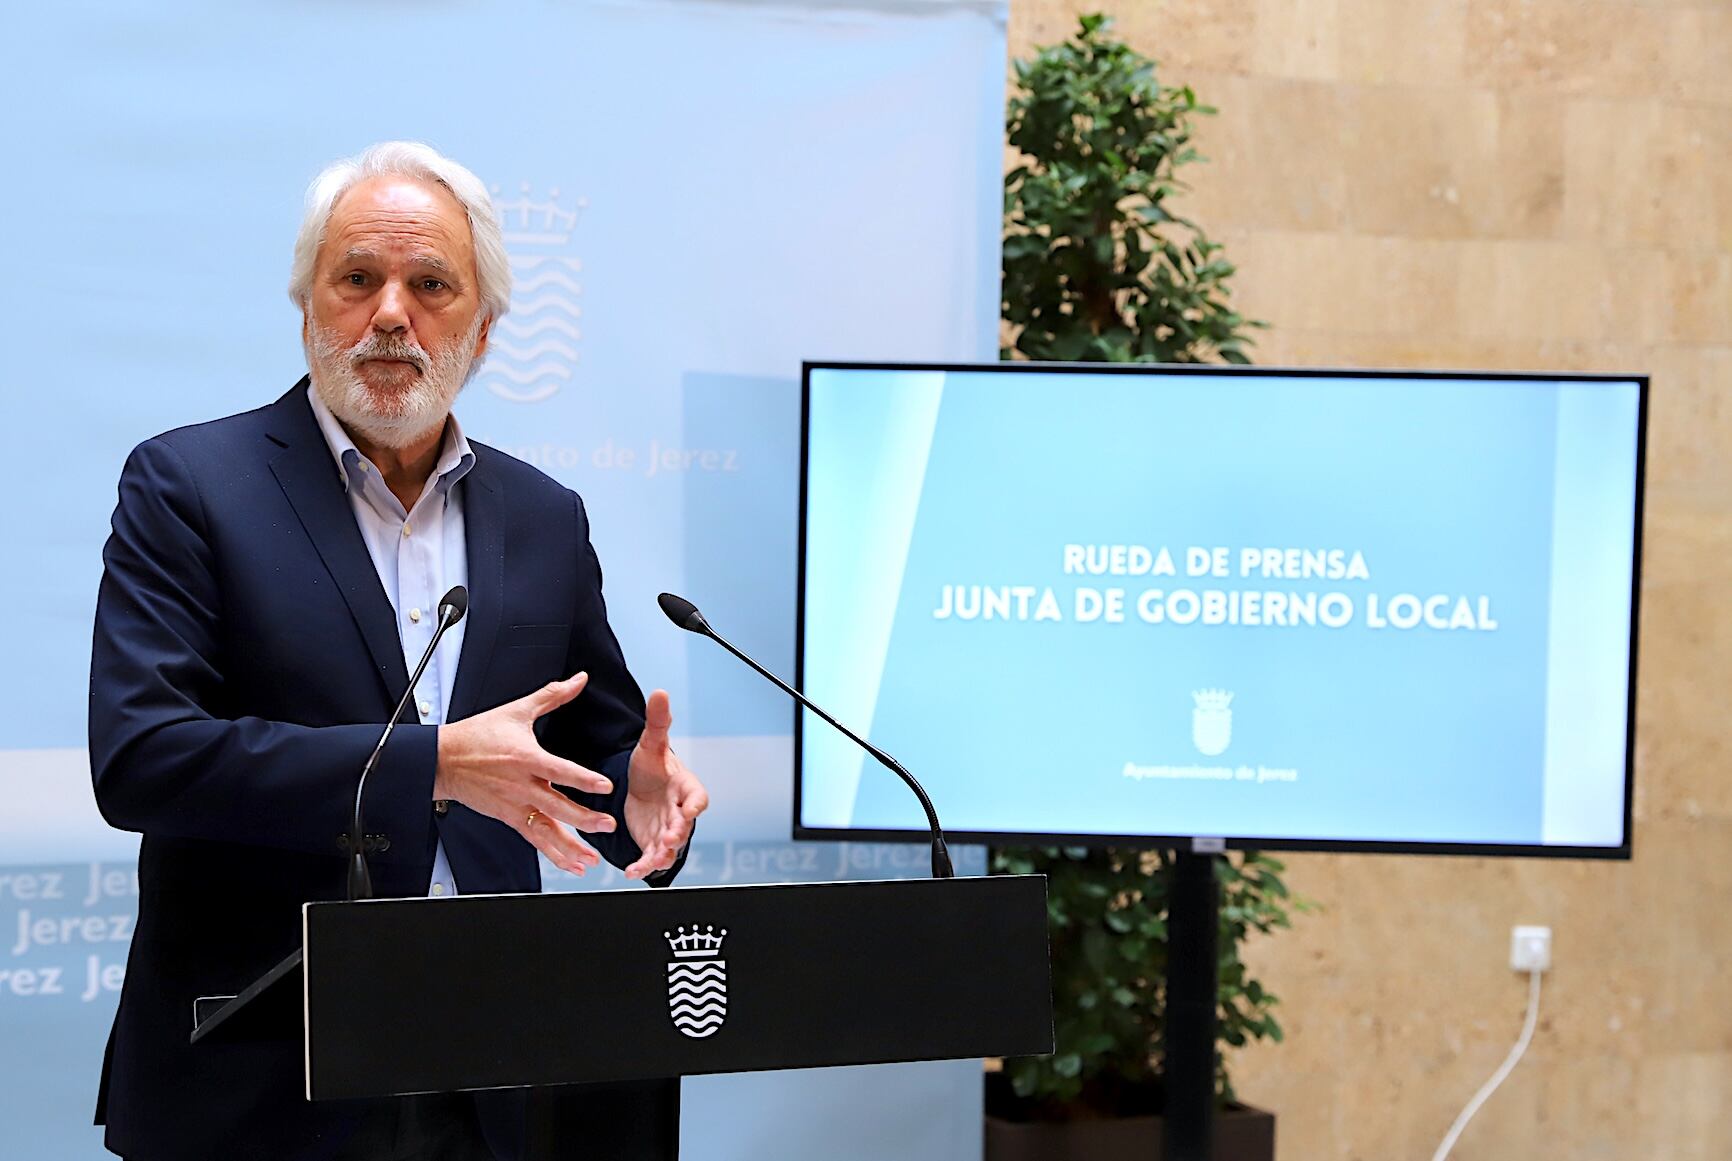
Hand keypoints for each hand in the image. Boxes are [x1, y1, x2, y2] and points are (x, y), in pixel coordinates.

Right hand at [433, 672, 616, 874]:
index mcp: (525, 757)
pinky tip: (572, 863)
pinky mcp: (507, 817)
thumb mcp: (517, 710)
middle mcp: (521, 785)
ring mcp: (514, 804)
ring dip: (570, 846)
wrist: (442, 759)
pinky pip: (533, 838)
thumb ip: (552, 696)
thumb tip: (579, 679)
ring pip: (546, 830)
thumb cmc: (477, 735)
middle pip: (556, 806)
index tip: (605, 787)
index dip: (583, 779)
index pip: (559, 770)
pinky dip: (553, 853)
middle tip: (608, 825)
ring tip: (591, 858)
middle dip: (584, 819)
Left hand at [622, 689, 709, 880]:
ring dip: (662, 855)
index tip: (690, 809)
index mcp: (685, 787)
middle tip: (670, 839)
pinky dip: (644, 865)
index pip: (697, 797)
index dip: (694, 804)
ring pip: (670, 847)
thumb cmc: (651, 766)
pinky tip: (631, 871)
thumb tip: (660, 691)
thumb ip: (658, 722)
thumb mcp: (650, 744)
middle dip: (678, 833)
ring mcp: (667, 830)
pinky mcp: (653, 843)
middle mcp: (680, 812)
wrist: (639, 787)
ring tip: (651, 861)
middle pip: (685, 825)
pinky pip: (652, 858)